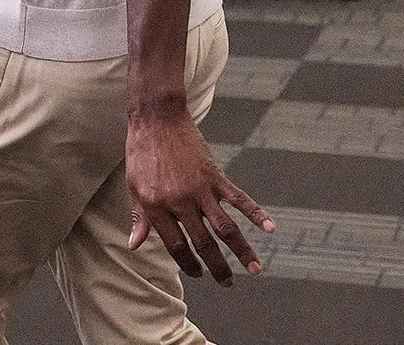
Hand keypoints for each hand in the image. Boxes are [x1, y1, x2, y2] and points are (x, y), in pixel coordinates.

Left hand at [126, 110, 274, 285]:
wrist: (157, 118)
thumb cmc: (141, 151)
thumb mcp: (133, 186)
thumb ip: (139, 217)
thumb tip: (135, 245)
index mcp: (157, 207)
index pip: (176, 245)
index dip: (187, 263)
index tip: (196, 273)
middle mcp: (180, 202)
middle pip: (203, 243)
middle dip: (217, 267)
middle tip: (227, 284)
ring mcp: (200, 189)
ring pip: (226, 228)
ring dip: (241, 251)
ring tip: (255, 269)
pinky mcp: (215, 175)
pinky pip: (239, 199)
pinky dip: (256, 213)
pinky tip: (270, 228)